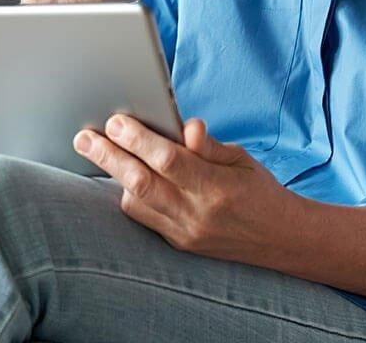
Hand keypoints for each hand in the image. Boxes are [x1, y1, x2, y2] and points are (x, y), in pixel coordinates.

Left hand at [72, 114, 301, 265]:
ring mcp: (185, 233)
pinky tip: (122, 176)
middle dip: (108, 157)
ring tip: (97, 150)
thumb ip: (209, 146)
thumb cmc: (260, 190)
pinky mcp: (179, 244)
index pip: (168, 160)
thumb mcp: (241, 160)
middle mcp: (197, 214)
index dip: (138, 139)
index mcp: (217, 187)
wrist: (281, 240)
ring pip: (136, 204)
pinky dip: (130, 195)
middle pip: (141, 184)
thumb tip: (186, 126)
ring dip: (115, 176)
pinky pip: (144, 219)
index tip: (115, 120)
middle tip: (83, 137)